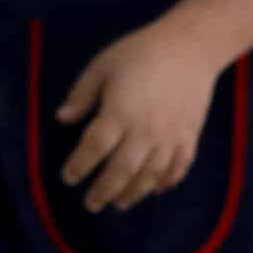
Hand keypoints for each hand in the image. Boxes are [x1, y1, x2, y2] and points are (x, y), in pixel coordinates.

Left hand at [55, 21, 220, 213]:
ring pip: (150, 177)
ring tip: (118, 204)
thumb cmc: (139, 53)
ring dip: (132, 194)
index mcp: (119, 113)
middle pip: (121, 171)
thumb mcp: (101, 67)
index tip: (68, 178)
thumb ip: (81, 95)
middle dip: (103, 191)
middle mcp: (145, 131)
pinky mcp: (190, 138)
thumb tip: (62, 119)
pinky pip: (178, 169)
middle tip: (90, 205)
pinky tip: (153, 190)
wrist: (189, 48)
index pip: (94, 148)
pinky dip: (165, 183)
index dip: (79, 166)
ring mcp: (170, 138)